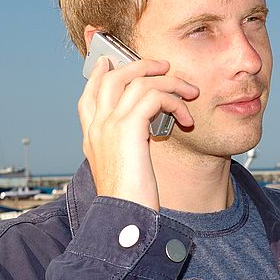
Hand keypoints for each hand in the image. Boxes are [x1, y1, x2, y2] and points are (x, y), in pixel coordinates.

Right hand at [77, 57, 197, 210]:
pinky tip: (187, 119)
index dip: (101, 73)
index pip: (89, 94)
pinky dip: (175, 102)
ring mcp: (109, 125)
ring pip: (137, 81)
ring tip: (189, 92)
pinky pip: (154, 96)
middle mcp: (96, 127)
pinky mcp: (128, 128)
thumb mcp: (124, 171)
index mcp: (91, 137)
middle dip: (141, 66)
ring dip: (169, 82)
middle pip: (112, 77)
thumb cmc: (130, 201)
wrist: (124, 218)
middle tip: (164, 66)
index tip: (112, 61)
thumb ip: (127, 149)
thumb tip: (142, 138)